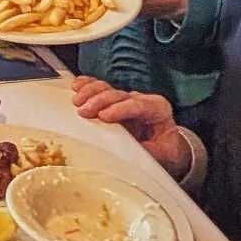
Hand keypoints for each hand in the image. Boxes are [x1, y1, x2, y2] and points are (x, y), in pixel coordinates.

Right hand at [70, 77, 189, 176]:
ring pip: (106, 88)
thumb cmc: (164, 150)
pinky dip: (86, 86)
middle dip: (99, 101)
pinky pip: (98, 88)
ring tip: (76, 101)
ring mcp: (124, 99)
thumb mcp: (164, 155)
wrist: (164, 148)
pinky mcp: (111, 102)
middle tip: (83, 111)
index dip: (120, 109)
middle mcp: (140, 100)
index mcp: (157, 109)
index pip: (139, 105)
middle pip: (118, 94)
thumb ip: (151, 152)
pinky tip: (76, 86)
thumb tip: (133, 153)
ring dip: (89, 92)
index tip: (104, 116)